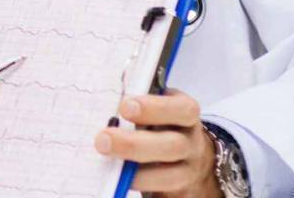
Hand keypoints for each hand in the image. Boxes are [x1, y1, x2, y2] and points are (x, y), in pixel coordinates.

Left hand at [94, 90, 222, 197]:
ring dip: (137, 174)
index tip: (124, 107)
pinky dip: (141, 187)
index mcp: (186, 113)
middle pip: (173, 145)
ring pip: (170, 176)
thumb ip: (136, 105)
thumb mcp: (155, 107)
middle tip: (103, 140)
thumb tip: (105, 108)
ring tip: (112, 168)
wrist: (187, 158)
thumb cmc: (160, 124)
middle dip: (134, 144)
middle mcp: (191, 142)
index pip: (182, 109)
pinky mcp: (179, 190)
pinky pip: (164, 194)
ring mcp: (188, 169)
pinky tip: (121, 183)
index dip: (154, 108)